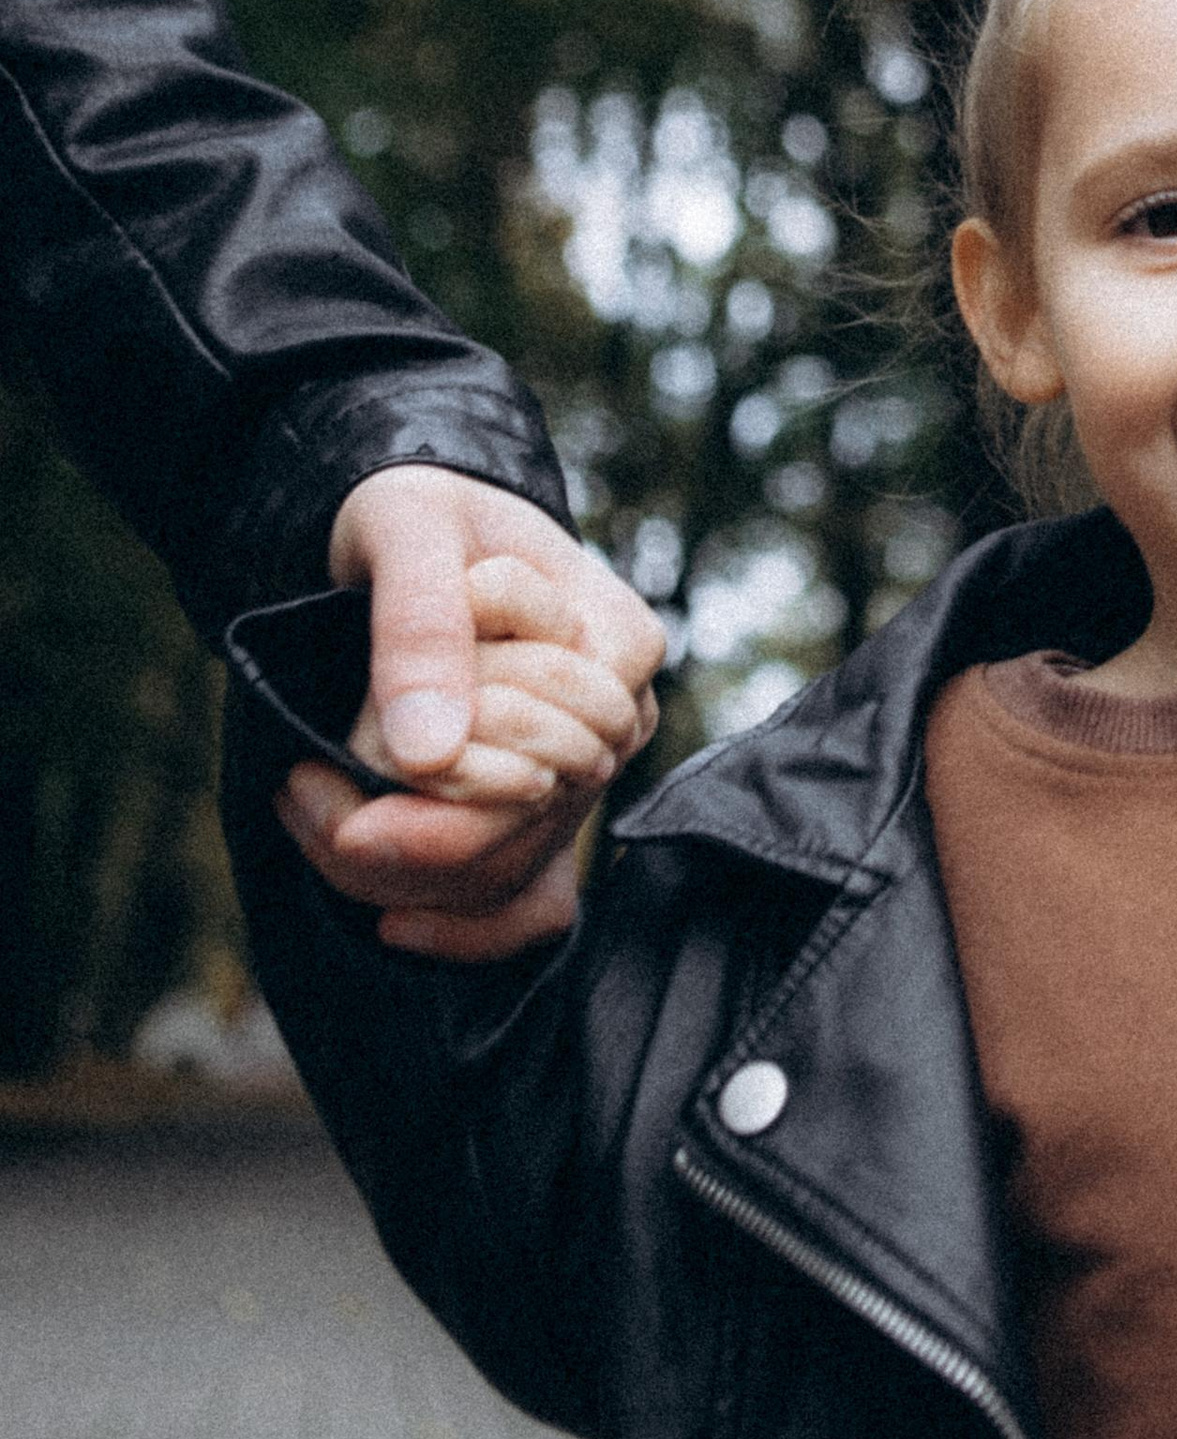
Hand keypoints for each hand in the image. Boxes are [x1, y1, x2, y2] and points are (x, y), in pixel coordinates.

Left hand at [278, 470, 663, 956]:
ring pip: (502, 876)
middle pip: (516, 833)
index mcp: (617, 644)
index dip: (432, 788)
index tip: (318, 762)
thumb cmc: (418, 506)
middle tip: (293, 788)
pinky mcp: (550, 808)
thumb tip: (425, 754)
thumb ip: (420, 625)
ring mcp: (589, 771)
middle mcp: (621, 719)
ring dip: (391, 873)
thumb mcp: (407, 528)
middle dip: (388, 838)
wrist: (415, 522)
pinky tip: (394, 927)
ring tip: (308, 808)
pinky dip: (464, 932)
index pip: (544, 763)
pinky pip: (531, 907)